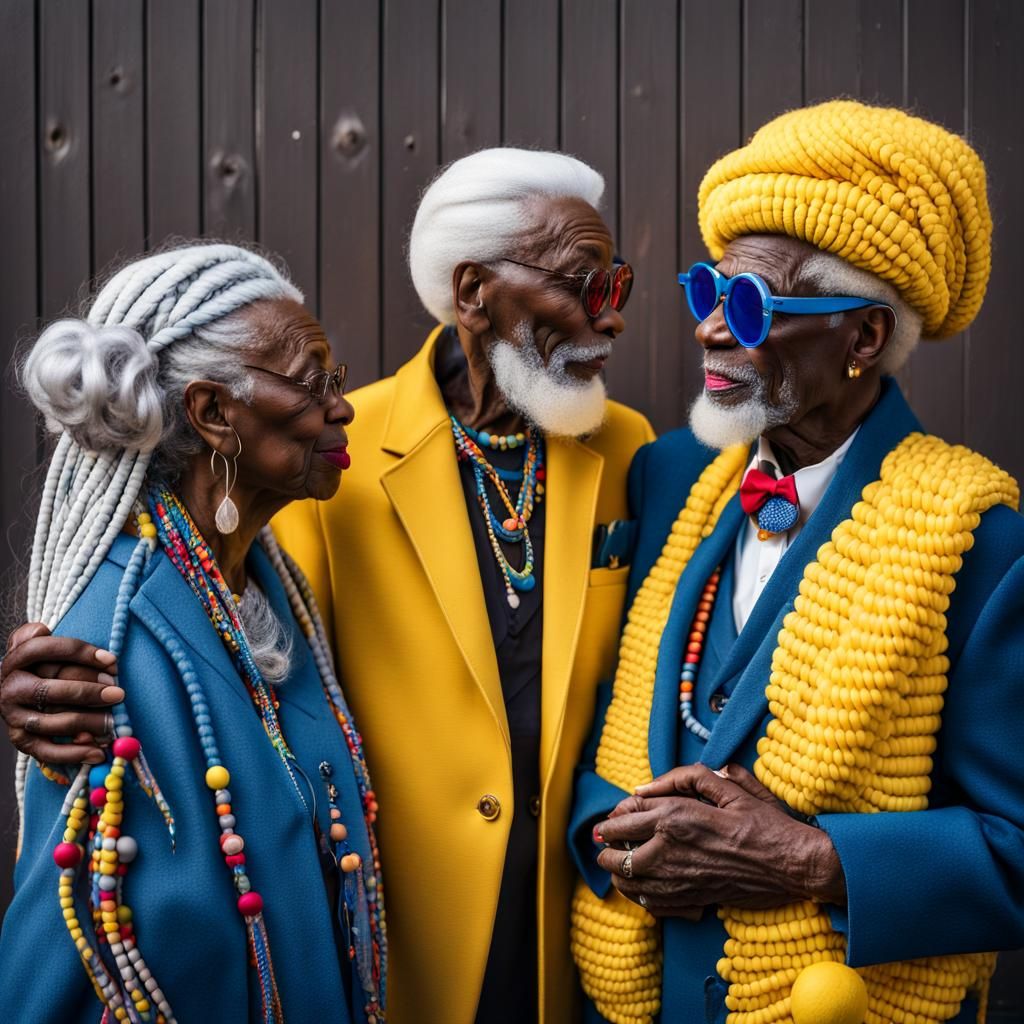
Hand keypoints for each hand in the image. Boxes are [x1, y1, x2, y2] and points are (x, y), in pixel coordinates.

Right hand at [1, 623, 123, 763]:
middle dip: (89, 691)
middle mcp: (10, 688)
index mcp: (16, 660)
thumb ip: (34, 634)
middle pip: (50, 689)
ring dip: (86, 722)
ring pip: (51, 721)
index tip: (112, 660)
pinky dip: (74, 754)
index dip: (80, 653)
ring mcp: (13, 717)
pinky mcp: (20, 740)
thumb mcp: (36, 645)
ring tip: (113, 722)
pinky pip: (47, 751)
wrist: (19, 691)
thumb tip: (41, 629)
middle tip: (118, 693)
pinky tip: (98, 752)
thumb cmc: (42, 665)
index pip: (45, 651)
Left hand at [595, 763, 845, 915]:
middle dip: (606, 844)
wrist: (791, 864)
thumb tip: (648, 786)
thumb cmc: (763, 822)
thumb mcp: (729, 784)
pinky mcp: (690, 900)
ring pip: (627, 880)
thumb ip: (687, 777)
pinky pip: (650, 903)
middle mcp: (669, 848)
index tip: (613, 815)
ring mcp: (678, 879)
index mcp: (676, 816)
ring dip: (616, 871)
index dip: (614, 814)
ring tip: (615, 864)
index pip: (625, 815)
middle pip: (617, 849)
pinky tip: (642, 887)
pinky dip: (639, 895)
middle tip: (604, 840)